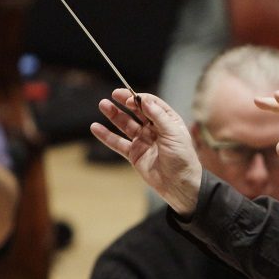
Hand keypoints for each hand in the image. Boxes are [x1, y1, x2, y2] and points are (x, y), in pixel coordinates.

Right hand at [90, 89, 202, 214]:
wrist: (179, 184)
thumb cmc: (182, 158)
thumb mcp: (173, 134)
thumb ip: (158, 117)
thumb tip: (145, 100)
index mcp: (168, 121)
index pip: (152, 104)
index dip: (140, 99)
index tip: (130, 98)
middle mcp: (155, 129)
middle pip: (137, 112)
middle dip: (125, 102)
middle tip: (114, 94)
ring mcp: (143, 141)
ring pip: (126, 125)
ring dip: (114, 115)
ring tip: (103, 105)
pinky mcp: (134, 154)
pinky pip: (118, 143)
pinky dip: (106, 136)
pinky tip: (95, 128)